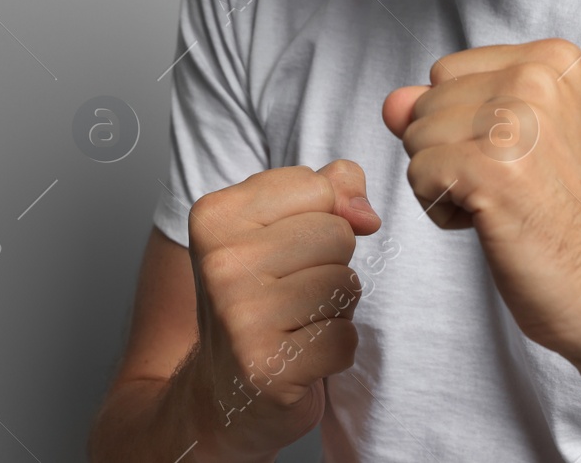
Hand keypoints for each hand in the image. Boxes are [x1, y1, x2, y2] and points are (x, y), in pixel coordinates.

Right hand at [183, 159, 381, 457]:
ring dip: (335, 308)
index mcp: (215, 217)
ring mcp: (241, 317)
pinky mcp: (268, 369)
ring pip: (346, 284)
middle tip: (290, 294)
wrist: (221, 395)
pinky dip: (335, 350)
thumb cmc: (259, 300)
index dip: (320, 218)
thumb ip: (328, 190)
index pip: (317, 186)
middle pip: (337, 234)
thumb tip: (365, 212)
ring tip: (295, 323)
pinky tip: (299, 356)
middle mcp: (221, 263)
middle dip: (331, 264)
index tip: (283, 251)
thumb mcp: (279, 227)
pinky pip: (346, 338)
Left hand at [382, 39, 580, 367]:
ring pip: (416, 138)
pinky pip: (419, 175)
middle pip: (426, 103)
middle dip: (450, 152)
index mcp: (552, 59)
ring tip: (507, 205)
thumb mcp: (513, 140)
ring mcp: (516, 121)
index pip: (446, 73)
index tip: (520, 159)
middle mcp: (538, 77)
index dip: (464, 125)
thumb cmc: (564, 220)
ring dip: (446, 183)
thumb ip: (449, 107)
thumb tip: (392, 102)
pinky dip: (443, 210)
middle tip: (515, 188)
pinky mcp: (492, 168)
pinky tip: (493, 223)